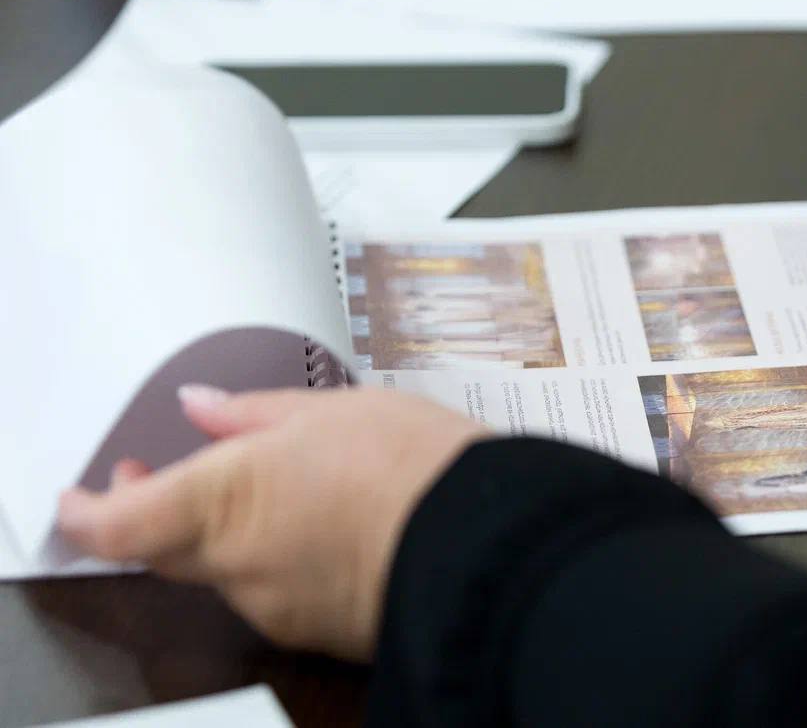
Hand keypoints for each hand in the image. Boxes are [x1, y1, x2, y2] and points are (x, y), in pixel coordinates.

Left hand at [57, 386, 487, 661]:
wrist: (486, 540)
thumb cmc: (413, 464)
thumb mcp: (330, 409)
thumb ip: (252, 412)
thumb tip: (202, 408)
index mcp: (222, 498)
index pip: (116, 524)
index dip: (88, 509)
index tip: (86, 490)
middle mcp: (236, 564)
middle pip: (166, 549)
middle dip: (163, 510)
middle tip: (179, 472)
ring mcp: (276, 605)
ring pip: (229, 570)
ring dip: (238, 532)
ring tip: (298, 484)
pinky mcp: (318, 633)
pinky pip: (279, 593)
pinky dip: (286, 559)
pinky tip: (333, 525)